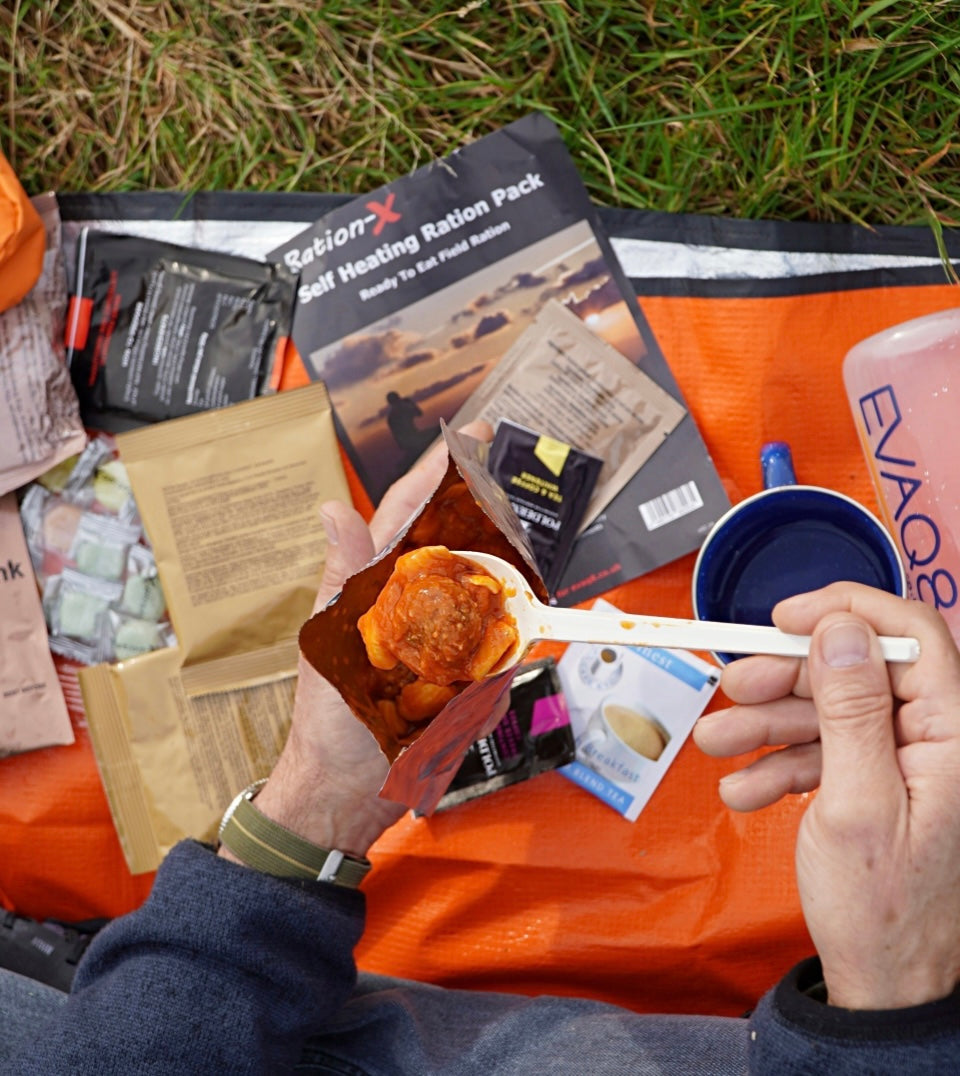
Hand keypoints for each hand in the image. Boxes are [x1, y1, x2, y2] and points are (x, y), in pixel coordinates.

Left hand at [231, 423, 492, 859]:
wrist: (349, 792)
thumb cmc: (329, 718)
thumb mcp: (332, 644)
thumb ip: (345, 577)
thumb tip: (331, 508)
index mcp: (372, 585)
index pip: (409, 514)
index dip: (438, 474)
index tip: (468, 438)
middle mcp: (409, 605)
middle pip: (455, 544)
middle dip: (485, 510)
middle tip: (517, 481)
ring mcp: (438, 639)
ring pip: (481, 589)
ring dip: (504, 566)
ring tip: (530, 537)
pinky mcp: (459, 674)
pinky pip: (494, 642)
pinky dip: (511, 627)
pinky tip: (532, 609)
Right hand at [694, 583, 959, 1008]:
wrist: (885, 986)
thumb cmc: (883, 911)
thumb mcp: (856, 805)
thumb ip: (852, 711)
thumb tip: (842, 631)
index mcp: (954, 736)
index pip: (911, 635)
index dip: (845, 613)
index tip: (785, 617)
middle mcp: (936, 740)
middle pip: (857, 671)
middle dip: (787, 676)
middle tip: (732, 687)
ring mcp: (906, 763)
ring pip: (832, 710)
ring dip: (769, 723)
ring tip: (717, 741)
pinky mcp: (879, 784)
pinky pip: (826, 751)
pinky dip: (781, 763)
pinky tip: (745, 788)